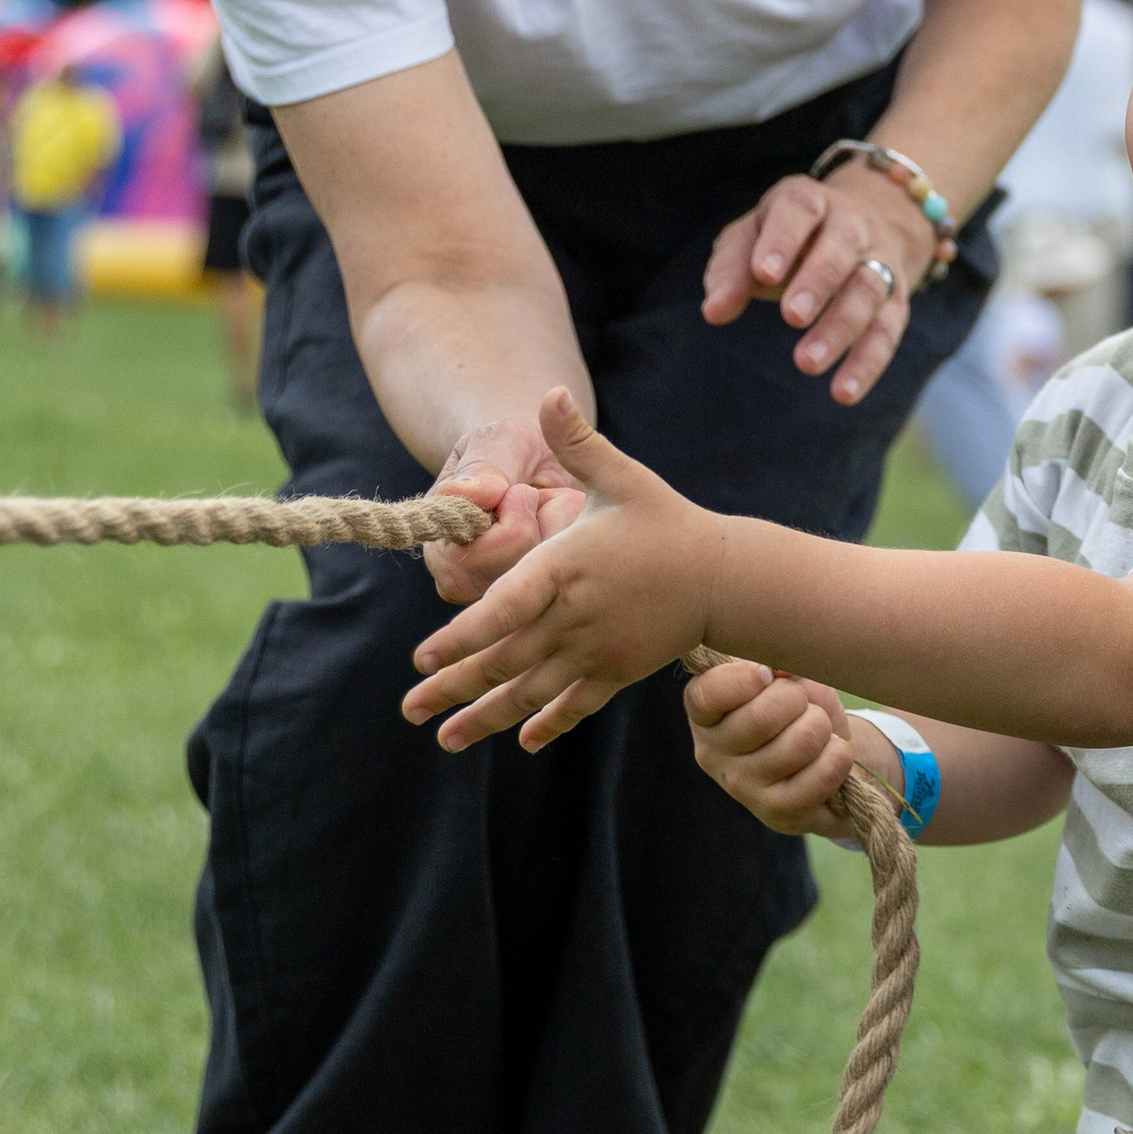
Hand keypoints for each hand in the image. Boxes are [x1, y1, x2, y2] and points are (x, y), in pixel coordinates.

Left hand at [404, 388, 712, 752]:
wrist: (724, 576)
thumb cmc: (666, 521)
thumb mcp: (622, 478)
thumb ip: (579, 442)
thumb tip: (550, 393)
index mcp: (568, 569)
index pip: (507, 609)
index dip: (463, 637)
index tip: (423, 658)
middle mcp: (577, 617)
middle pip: (506, 660)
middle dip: (453, 687)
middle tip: (409, 710)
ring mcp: (598, 650)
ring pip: (533, 690)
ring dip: (486, 717)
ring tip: (447, 739)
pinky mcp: (619, 671)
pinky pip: (576, 703)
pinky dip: (549, 723)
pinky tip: (522, 740)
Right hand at [685, 659, 884, 839]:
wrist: (830, 755)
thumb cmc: (802, 707)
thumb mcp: (790, 674)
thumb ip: (778, 663)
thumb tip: (777, 669)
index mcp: (706, 712)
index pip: (706, 695)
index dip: (742, 679)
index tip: (768, 675)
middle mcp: (711, 751)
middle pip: (762, 717)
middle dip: (800, 701)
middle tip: (805, 707)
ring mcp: (741, 786)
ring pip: (800, 743)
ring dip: (822, 729)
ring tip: (820, 732)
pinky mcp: (775, 812)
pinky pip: (819, 777)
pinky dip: (838, 758)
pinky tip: (833, 754)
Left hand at [701, 164, 933, 405]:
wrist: (859, 229)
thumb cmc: (786, 238)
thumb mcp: (750, 240)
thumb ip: (729, 271)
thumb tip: (714, 311)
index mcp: (809, 201)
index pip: (799, 210)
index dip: (783, 240)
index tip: (764, 274)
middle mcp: (851, 225)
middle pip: (842, 248)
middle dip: (819, 282)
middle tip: (791, 317)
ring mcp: (879, 262)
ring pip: (869, 290)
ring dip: (840, 327)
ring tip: (806, 363)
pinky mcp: (895, 301)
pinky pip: (887, 332)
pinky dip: (866, 363)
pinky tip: (842, 393)